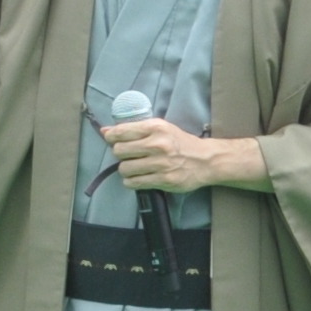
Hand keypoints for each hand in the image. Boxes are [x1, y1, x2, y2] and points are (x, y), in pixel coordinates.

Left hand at [98, 111, 243, 194]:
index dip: (111, 137)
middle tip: (128, 154)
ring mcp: (160, 164)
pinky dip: (131, 181)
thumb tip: (105, 131)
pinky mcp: (163, 180)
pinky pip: (133, 183)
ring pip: (124, 168)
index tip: (112, 139)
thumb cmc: (180, 142)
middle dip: (120, 153)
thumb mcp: (161, 129)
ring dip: (126, 169)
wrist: (205, 160)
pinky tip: (139, 177)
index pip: (121, 132)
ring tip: (135, 167)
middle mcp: (158, 144)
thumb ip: (134, 129)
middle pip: (119, 151)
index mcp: (156, 127)